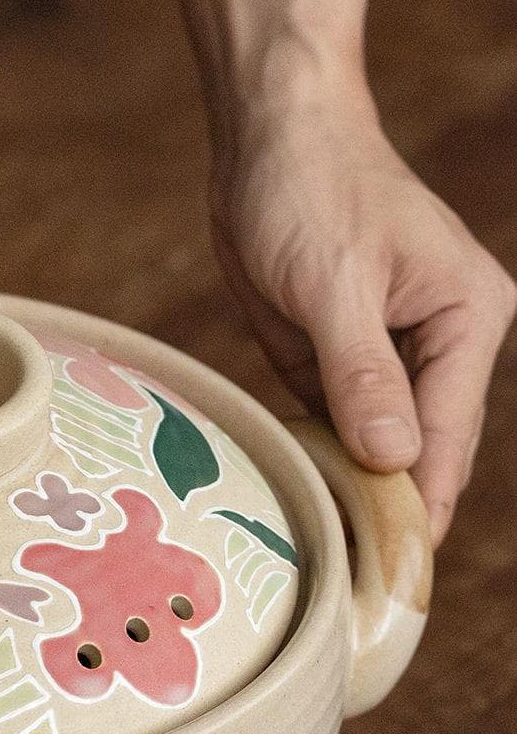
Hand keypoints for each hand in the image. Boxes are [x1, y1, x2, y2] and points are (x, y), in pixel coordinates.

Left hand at [210, 92, 515, 544]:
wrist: (268, 142)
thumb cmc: (311, 190)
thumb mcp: (334, 283)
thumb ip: (363, 373)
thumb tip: (394, 459)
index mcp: (466, 318)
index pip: (448, 436)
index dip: (422, 506)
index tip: (397, 578)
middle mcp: (439, 344)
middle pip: (422, 450)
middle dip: (392, 512)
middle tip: (359, 591)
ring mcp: (389, 356)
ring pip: (379, 445)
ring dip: (356, 494)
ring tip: (332, 567)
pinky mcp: (340, 359)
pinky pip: (336, 424)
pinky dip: (323, 460)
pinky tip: (306, 506)